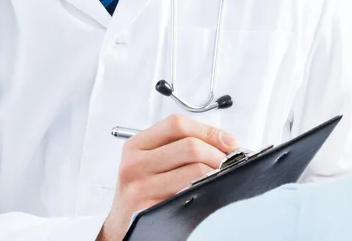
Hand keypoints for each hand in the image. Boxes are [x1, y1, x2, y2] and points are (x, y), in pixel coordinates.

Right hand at [97, 114, 237, 240]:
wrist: (123, 226)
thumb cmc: (143, 189)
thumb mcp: (151, 161)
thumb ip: (179, 144)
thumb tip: (224, 141)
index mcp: (136, 145)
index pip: (177, 124)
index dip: (208, 130)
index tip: (227, 140)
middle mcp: (133, 164)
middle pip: (189, 146)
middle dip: (217, 153)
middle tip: (227, 162)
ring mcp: (140, 189)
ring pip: (194, 171)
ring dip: (216, 173)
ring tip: (220, 177)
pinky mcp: (149, 211)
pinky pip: (189, 196)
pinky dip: (206, 192)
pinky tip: (208, 192)